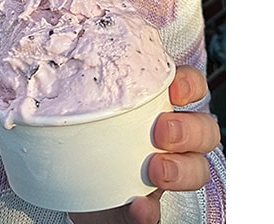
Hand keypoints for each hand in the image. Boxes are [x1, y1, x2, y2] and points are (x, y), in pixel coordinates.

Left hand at [67, 65, 220, 223]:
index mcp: (156, 107)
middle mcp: (168, 139)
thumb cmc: (83, 137)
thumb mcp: (86, 105)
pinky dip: (149, 211)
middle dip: (191, 130)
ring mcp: (163, 174)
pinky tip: (139, 206)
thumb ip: (90, 88)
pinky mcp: (146, 208)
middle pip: (204, 129)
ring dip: (183, 170)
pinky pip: (156, 213)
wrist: (69, 186)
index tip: (175, 90)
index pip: (190, 87)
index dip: (190, 85)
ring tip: (157, 170)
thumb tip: (71, 64)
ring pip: (197, 170)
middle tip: (162, 132)